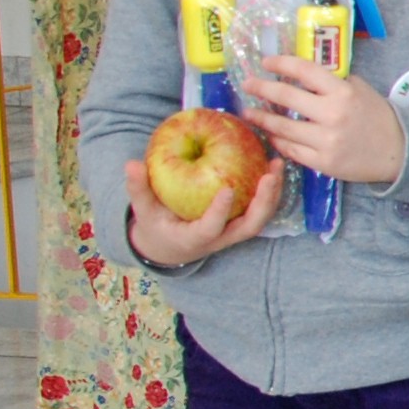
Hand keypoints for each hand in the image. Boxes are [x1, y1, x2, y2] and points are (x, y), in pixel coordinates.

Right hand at [121, 149, 279, 266]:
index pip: (210, 228)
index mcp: (193, 238)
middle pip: (249, 227)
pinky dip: (270, 190)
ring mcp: (233, 232)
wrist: (170, 245)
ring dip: (273, 194)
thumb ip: (138, 188)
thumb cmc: (156, 225)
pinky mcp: (241, 223)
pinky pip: (261, 208)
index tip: (227, 189)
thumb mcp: (143, 210)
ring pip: (260, 218)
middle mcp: (219, 239)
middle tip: (269, 175)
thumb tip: (131, 164)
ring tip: (276, 165)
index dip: (219, 212)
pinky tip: (272, 164)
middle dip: (263, 203)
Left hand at [242, 55, 406, 186]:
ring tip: (249, 113)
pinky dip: (278, 141)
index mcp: (342, 92)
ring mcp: (326, 141)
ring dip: (262, 118)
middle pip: (285, 96)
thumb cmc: (377, 117)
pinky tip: (271, 134)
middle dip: (261, 88)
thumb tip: (301, 73)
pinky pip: (291, 150)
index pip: (304, 71)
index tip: (265, 62)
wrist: (398, 152)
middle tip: (247, 84)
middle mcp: (332, 115)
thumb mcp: (361, 90)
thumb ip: (334, 81)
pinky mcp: (323, 162)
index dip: (280, 63)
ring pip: (282, 127)